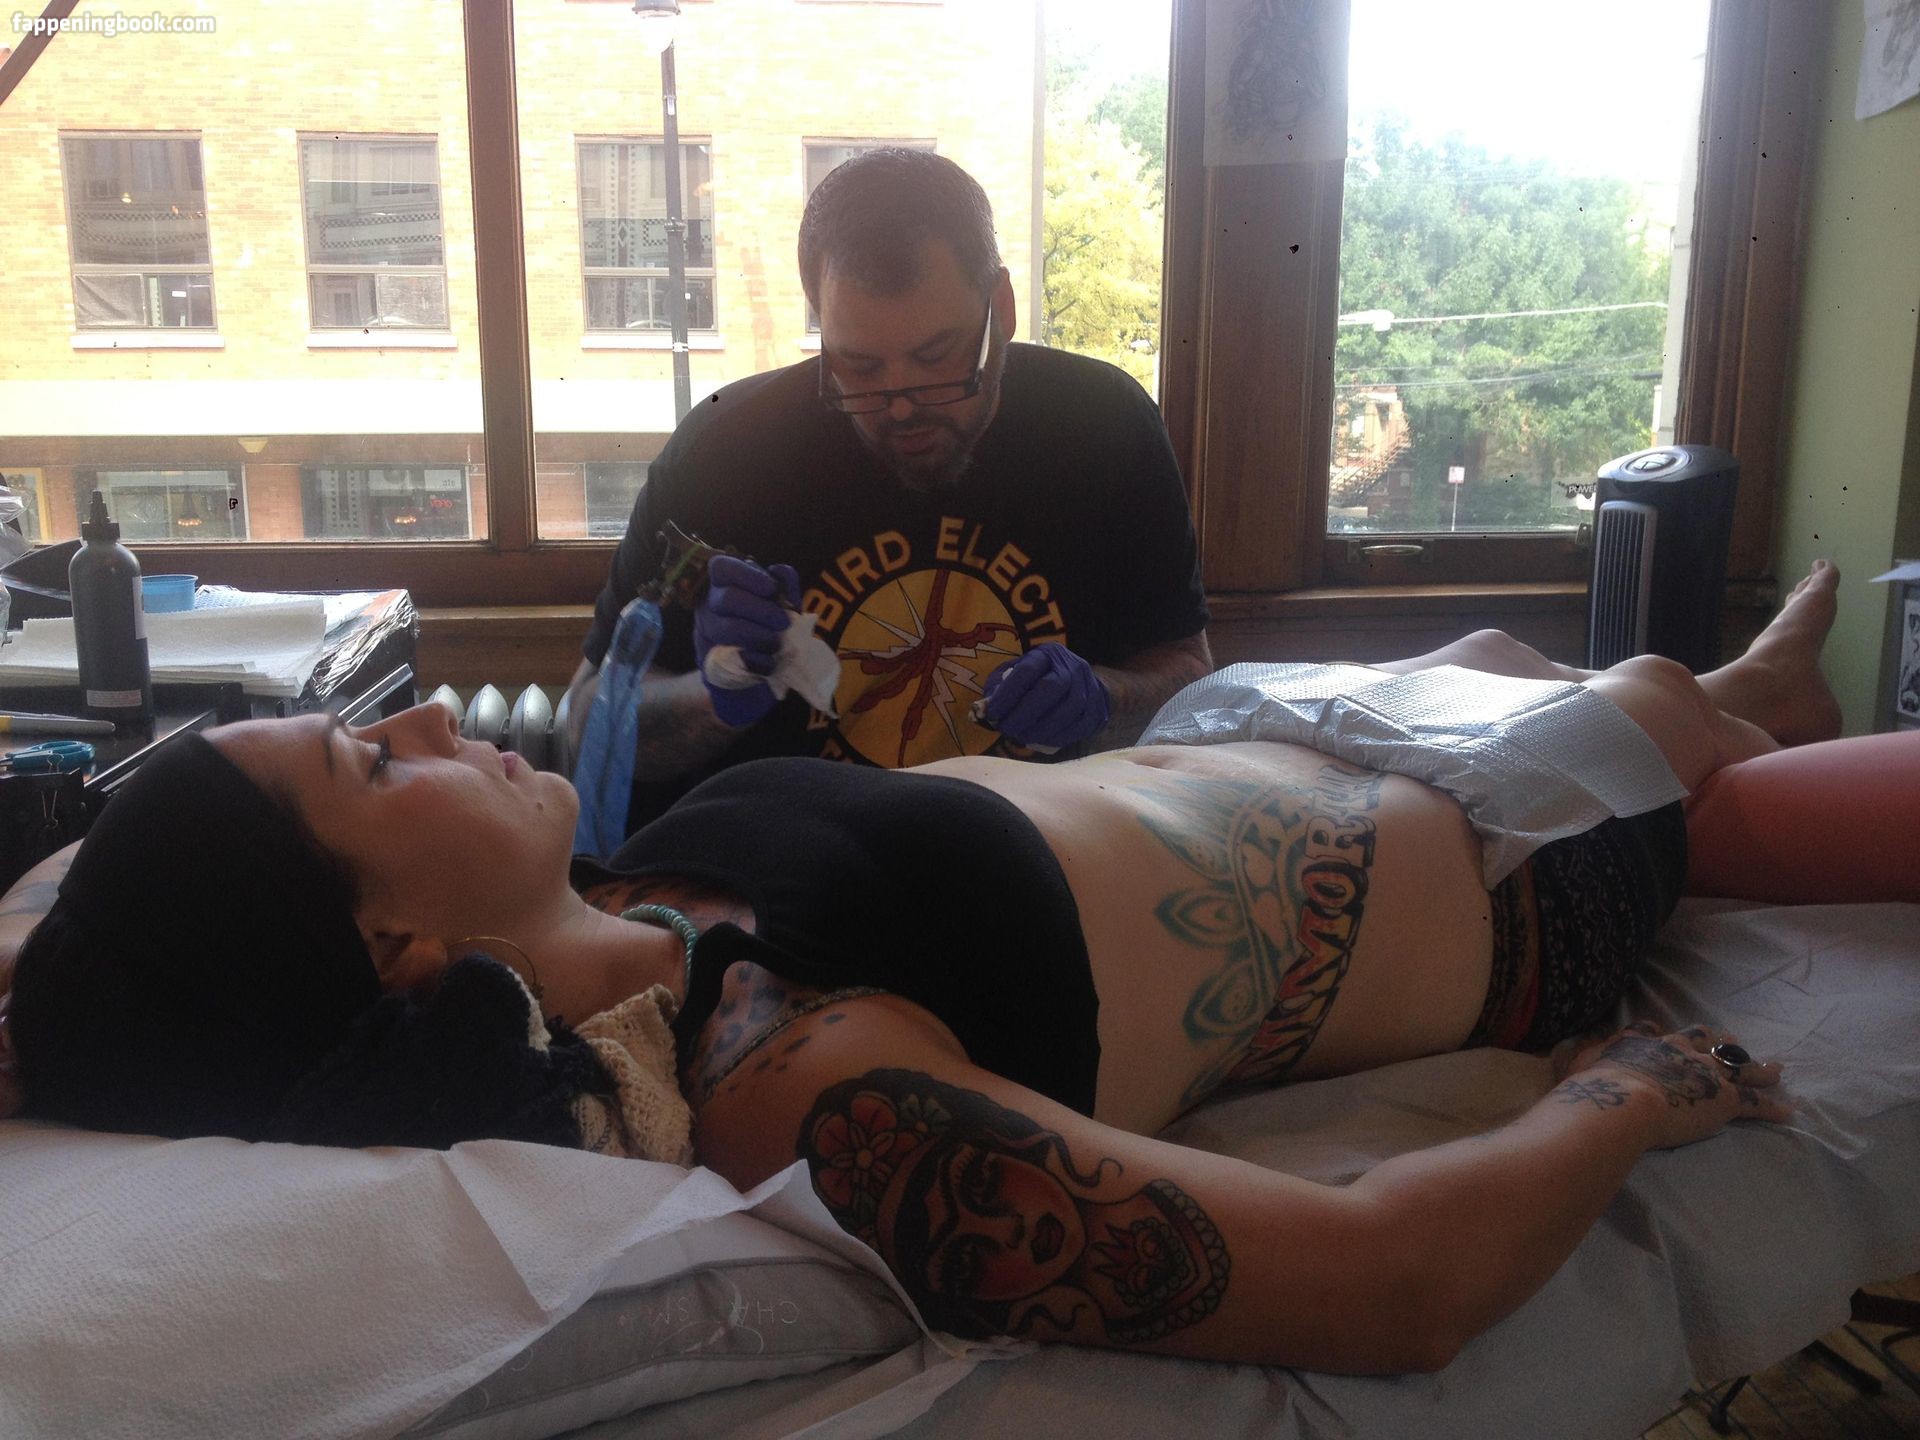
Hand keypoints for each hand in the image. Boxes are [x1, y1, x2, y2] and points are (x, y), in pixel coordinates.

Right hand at [693, 555, 800, 727]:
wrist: (754, 665)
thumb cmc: (767, 625)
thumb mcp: (780, 604)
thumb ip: (785, 586)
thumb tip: (780, 571)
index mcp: (724, 583)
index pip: (721, 567)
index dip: (747, 576)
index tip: (771, 588)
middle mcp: (710, 604)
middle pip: (727, 599)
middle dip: (761, 611)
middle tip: (783, 622)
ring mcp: (706, 631)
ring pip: (727, 628)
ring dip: (759, 636)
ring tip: (777, 643)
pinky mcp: (709, 659)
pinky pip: (729, 657)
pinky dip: (755, 661)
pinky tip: (770, 662)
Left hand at [982, 645, 1110, 750]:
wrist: (1081, 684)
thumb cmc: (1038, 681)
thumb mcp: (1016, 675)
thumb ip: (1000, 689)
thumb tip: (983, 711)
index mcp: (1047, 654)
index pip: (1027, 670)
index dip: (1009, 694)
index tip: (993, 714)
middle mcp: (1072, 666)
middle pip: (1051, 688)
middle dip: (1025, 712)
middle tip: (1007, 729)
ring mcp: (1089, 687)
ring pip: (1069, 708)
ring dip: (1041, 728)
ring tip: (1022, 736)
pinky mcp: (1098, 708)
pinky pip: (1080, 725)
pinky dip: (1058, 737)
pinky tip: (1041, 740)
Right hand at [1553, 1021, 1791, 1148]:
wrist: (1621, 1102)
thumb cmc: (1592, 1087)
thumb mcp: (1574, 1063)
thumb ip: (1575, 1055)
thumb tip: (1563, 1048)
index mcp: (1642, 1042)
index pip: (1656, 1030)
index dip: (1664, 1034)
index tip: (1668, 1034)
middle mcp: (1676, 1050)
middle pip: (1704, 1039)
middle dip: (1719, 1041)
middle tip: (1732, 1040)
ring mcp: (1703, 1072)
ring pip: (1737, 1065)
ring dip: (1757, 1067)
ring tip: (1776, 1068)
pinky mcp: (1723, 1099)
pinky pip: (1754, 1102)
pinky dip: (1772, 1106)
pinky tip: (1788, 1110)